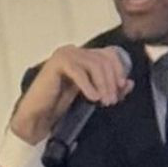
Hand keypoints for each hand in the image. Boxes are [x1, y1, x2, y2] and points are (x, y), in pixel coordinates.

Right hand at [9, 45, 133, 143]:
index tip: (122, 87)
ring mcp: (65, 54)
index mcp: (83, 55)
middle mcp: (75, 50)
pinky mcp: (56, 63)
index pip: (109, 54)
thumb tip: (129, 83)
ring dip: (103, 84)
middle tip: (112, 100)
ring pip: (94, 64)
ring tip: (103, 101)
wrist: (37, 116)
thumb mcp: (91, 96)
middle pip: (103, 60)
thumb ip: (110, 89)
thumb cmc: (60, 105)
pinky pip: (79, 72)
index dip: (119, 69)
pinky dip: (88, 85)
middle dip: (111, 81)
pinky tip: (92, 98)